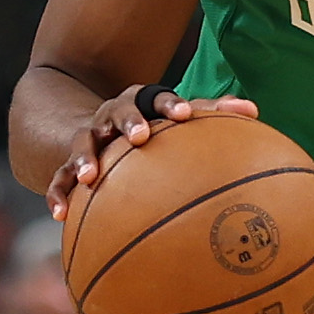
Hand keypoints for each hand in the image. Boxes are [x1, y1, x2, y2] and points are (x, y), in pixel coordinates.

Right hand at [46, 86, 260, 219]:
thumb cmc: (152, 128)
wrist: (94, 130)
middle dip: (128, 123)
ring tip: (89, 176)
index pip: (156, 98)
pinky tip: (61, 215)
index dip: (170, 105)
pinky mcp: (67, 165)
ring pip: (82, 144)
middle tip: (140, 137)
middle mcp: (111, 117)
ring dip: (85, 158)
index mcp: (141, 105)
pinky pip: (59, 179)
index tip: (185, 115)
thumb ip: (213, 115)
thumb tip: (254, 111)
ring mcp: (88, 139)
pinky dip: (59, 194)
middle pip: (117, 114)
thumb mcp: (176, 119)